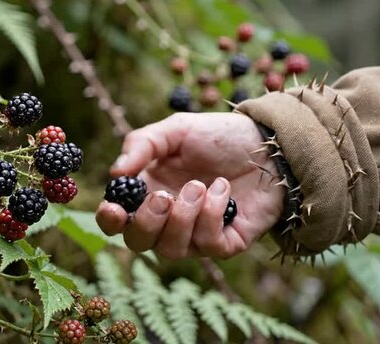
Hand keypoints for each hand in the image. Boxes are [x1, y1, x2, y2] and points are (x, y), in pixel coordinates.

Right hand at [95, 112, 284, 258]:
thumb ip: (142, 144)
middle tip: (164, 197)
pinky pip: (209, 245)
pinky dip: (212, 215)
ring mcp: (196, 234)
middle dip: (147, 223)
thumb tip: (115, 171)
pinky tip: (223, 189)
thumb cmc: (219, 137)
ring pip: (171, 250)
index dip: (110, 220)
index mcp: (149, 193)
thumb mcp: (177, 130)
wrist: (268, 143)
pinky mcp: (226, 242)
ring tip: (200, 185)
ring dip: (183, 217)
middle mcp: (168, 219)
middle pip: (139, 243)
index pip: (118, 220)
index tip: (114, 209)